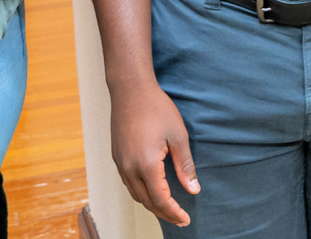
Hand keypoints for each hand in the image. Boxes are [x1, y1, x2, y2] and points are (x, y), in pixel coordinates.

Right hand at [110, 81, 199, 225]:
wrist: (130, 89)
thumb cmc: (156, 108)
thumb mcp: (178, 136)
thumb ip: (185, 165)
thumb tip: (193, 189)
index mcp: (147, 165)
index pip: (161, 199)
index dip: (174, 212)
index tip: (186, 219)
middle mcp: (129, 168)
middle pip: (147, 201)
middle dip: (164, 213)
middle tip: (180, 219)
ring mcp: (120, 163)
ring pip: (136, 194)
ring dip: (152, 205)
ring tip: (168, 209)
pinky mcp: (117, 156)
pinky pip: (129, 183)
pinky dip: (141, 193)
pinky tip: (152, 190)